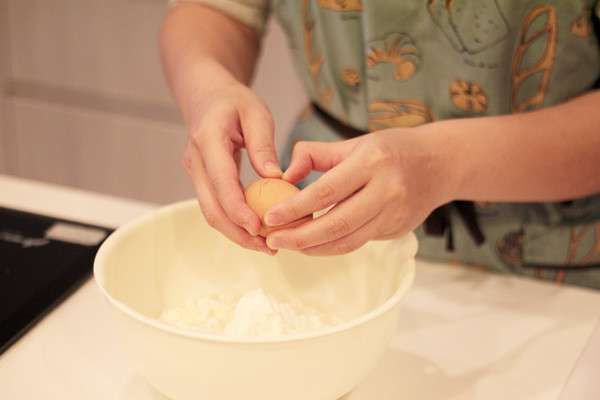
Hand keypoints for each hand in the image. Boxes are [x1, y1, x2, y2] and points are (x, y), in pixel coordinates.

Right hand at [181, 82, 281, 253]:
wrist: (205, 95)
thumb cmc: (233, 101)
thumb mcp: (256, 113)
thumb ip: (263, 145)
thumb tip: (277, 178)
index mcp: (208, 140)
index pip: (221, 182)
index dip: (238, 209)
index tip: (259, 228)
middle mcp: (196, 161)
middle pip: (212, 207)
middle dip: (238, 232)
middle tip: (268, 248)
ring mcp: (195, 173)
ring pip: (211, 212)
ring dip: (236, 232)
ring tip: (265, 246)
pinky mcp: (201, 180)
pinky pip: (215, 206)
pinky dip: (233, 222)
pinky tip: (255, 230)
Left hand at [263, 128, 456, 254]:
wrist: (439, 164)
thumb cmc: (390, 150)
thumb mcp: (353, 142)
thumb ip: (315, 155)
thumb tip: (283, 176)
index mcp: (371, 162)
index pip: (326, 191)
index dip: (295, 208)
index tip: (270, 218)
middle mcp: (386, 190)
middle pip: (337, 224)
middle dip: (300, 237)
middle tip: (273, 240)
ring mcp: (395, 214)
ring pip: (348, 241)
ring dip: (314, 248)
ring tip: (288, 244)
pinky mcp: (397, 230)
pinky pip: (358, 242)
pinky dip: (332, 246)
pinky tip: (313, 243)